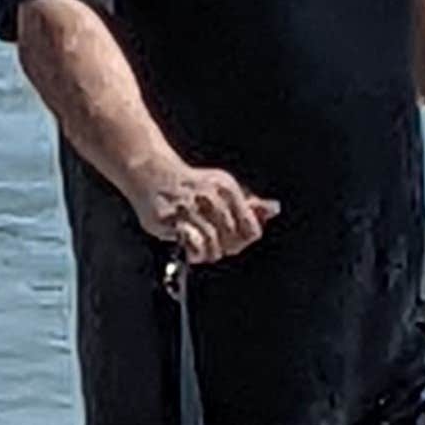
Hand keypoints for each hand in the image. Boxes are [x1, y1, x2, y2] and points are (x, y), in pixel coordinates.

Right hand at [136, 161, 278, 265]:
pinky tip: (190, 248)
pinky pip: (192, 244)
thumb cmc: (189, 184)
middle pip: (233, 240)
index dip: (243, 242)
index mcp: (227, 189)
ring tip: (201, 248)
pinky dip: (194, 252)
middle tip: (214, 245)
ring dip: (208, 253)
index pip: (250, 229)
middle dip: (225, 248)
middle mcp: (211, 196)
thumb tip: (273, 209)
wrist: (150, 171)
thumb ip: (248, 204)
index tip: (232, 242)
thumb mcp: (222, 188)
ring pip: (214, 244)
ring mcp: (190, 207)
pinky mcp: (171, 219)